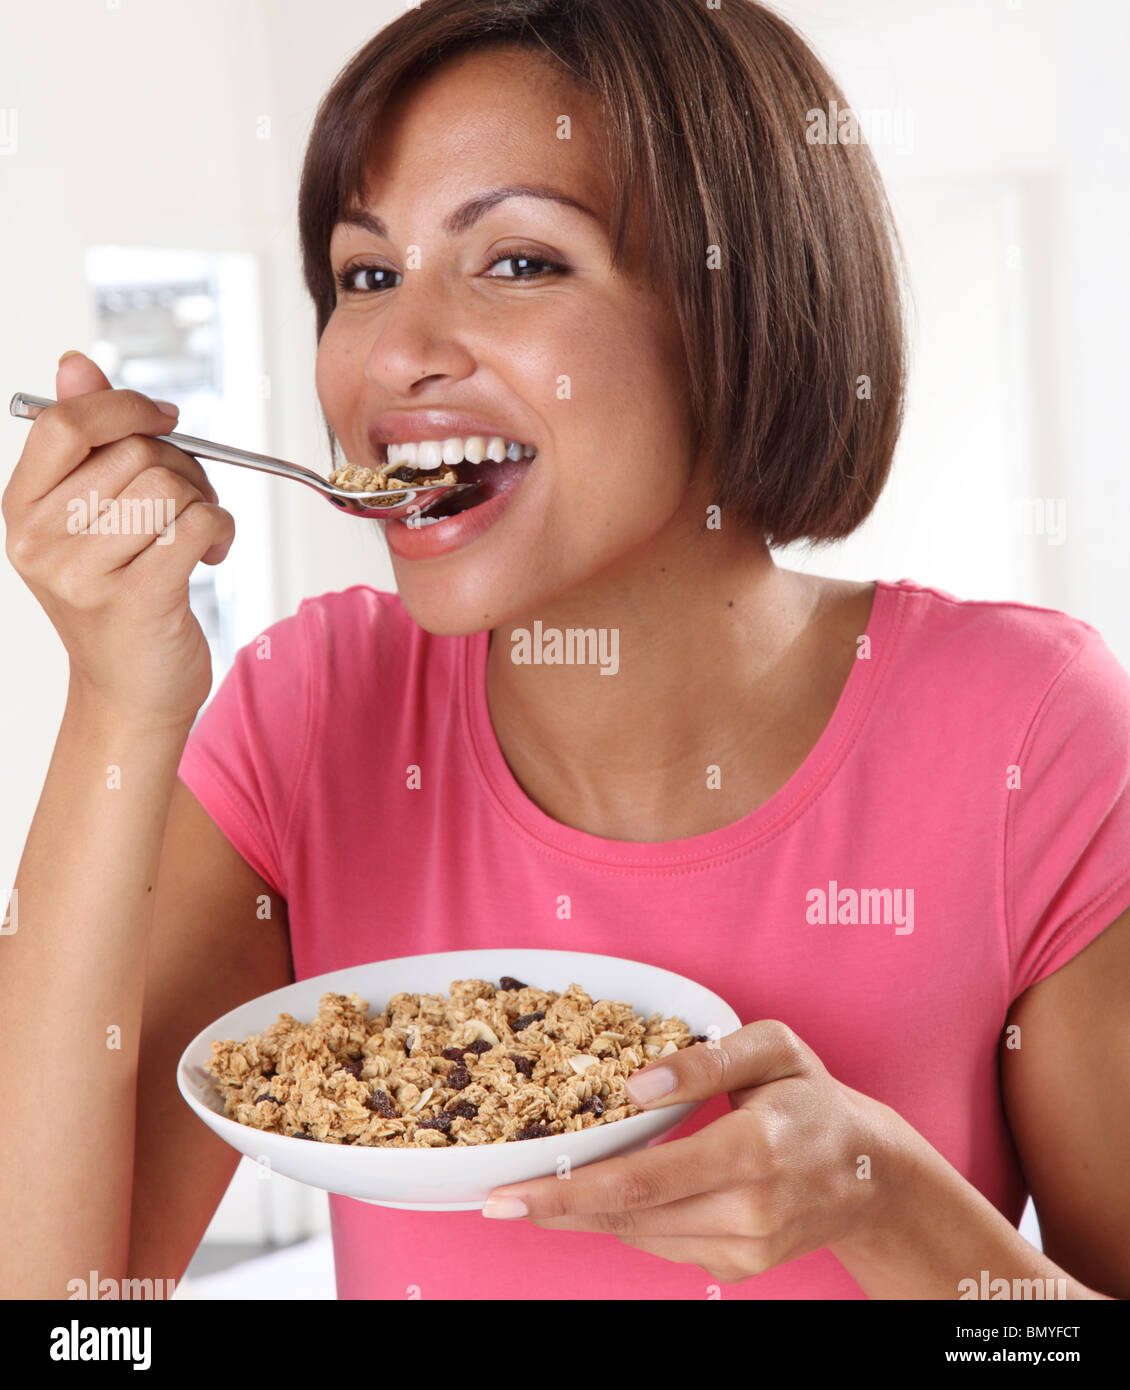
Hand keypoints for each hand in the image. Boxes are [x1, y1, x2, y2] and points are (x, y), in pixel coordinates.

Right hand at [3, 351, 234, 726]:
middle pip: (134, 453)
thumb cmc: (118, 601)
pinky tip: (212, 555)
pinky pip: (198, 525)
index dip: (124, 406)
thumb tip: (75, 362)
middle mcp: (41, 541)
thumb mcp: (89, 519)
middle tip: (191, 503)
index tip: (165, 419)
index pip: (66, 423)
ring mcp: (84, 574)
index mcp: (22, 510)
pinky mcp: (136, 600)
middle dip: (183, 468)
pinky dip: (221, 531)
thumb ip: (87, 441)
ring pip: (170, 488)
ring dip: (205, 503)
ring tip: (199, 537)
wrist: (129, 695)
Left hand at [481, 1020, 905, 1284]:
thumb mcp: (772, 1048)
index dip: (567, 1190)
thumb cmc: (812, 1097)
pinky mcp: (739, 1268)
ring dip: (588, 1213)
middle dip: (558, 1207)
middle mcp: (748, 1210)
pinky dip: (631, 1219)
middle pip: (629, 1215)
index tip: (507, 1194)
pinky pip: (664, 1244)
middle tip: (499, 1200)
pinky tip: (614, 1194)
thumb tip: (635, 1087)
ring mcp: (745, 1249)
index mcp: (753, 1149)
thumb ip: (704, 1059)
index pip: (642, 1180)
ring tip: (548, 1189)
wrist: (870, 1173)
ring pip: (640, 1234)